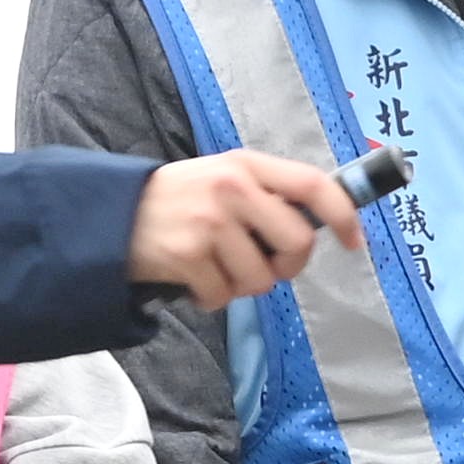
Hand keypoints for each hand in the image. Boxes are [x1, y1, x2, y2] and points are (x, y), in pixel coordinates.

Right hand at [130, 153, 359, 308]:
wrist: (110, 214)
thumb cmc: (179, 202)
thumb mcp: (222, 178)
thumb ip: (266, 196)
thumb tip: (320, 227)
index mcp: (247, 165)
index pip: (313, 184)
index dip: (343, 215)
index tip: (353, 242)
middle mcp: (232, 187)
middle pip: (298, 243)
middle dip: (286, 267)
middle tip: (262, 265)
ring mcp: (210, 222)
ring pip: (261, 279)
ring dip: (241, 285)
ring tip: (213, 266)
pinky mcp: (188, 255)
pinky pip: (224, 296)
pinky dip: (211, 298)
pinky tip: (191, 279)